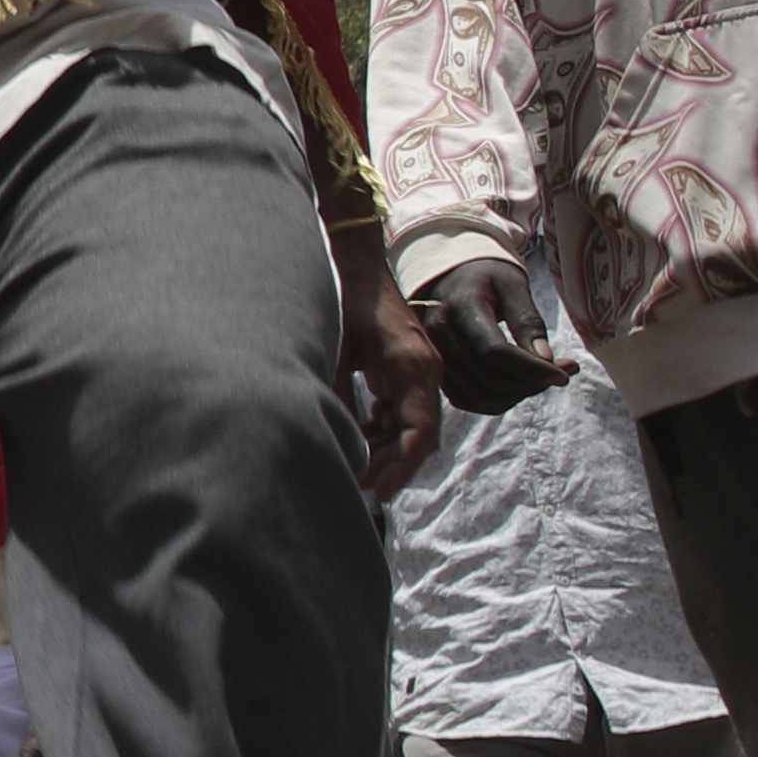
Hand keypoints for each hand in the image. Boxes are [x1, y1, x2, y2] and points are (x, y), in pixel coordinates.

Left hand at [339, 258, 445, 502]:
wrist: (356, 265)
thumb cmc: (346, 300)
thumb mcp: (337, 348)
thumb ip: (338, 392)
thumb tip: (333, 436)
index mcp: (414, 368)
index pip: (420, 432)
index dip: (401, 467)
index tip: (378, 492)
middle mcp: (424, 372)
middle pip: (418, 436)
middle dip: (392, 466)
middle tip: (360, 490)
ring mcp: (417, 371)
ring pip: (409, 426)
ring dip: (387, 450)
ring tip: (355, 472)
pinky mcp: (404, 369)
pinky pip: (400, 410)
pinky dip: (382, 430)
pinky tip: (357, 440)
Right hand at [416, 259, 566, 415]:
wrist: (447, 275)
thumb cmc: (486, 275)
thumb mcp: (512, 285)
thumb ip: (528, 321)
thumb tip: (546, 359)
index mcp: (460, 307)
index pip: (495, 352)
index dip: (533, 369)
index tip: (565, 373)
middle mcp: (439, 335)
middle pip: (490, 379)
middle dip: (532, 382)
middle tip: (561, 371)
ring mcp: (434, 355)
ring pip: (481, 395)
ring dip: (518, 395)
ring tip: (541, 377)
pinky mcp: (437, 370)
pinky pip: (468, 400)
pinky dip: (499, 400)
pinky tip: (518, 384)